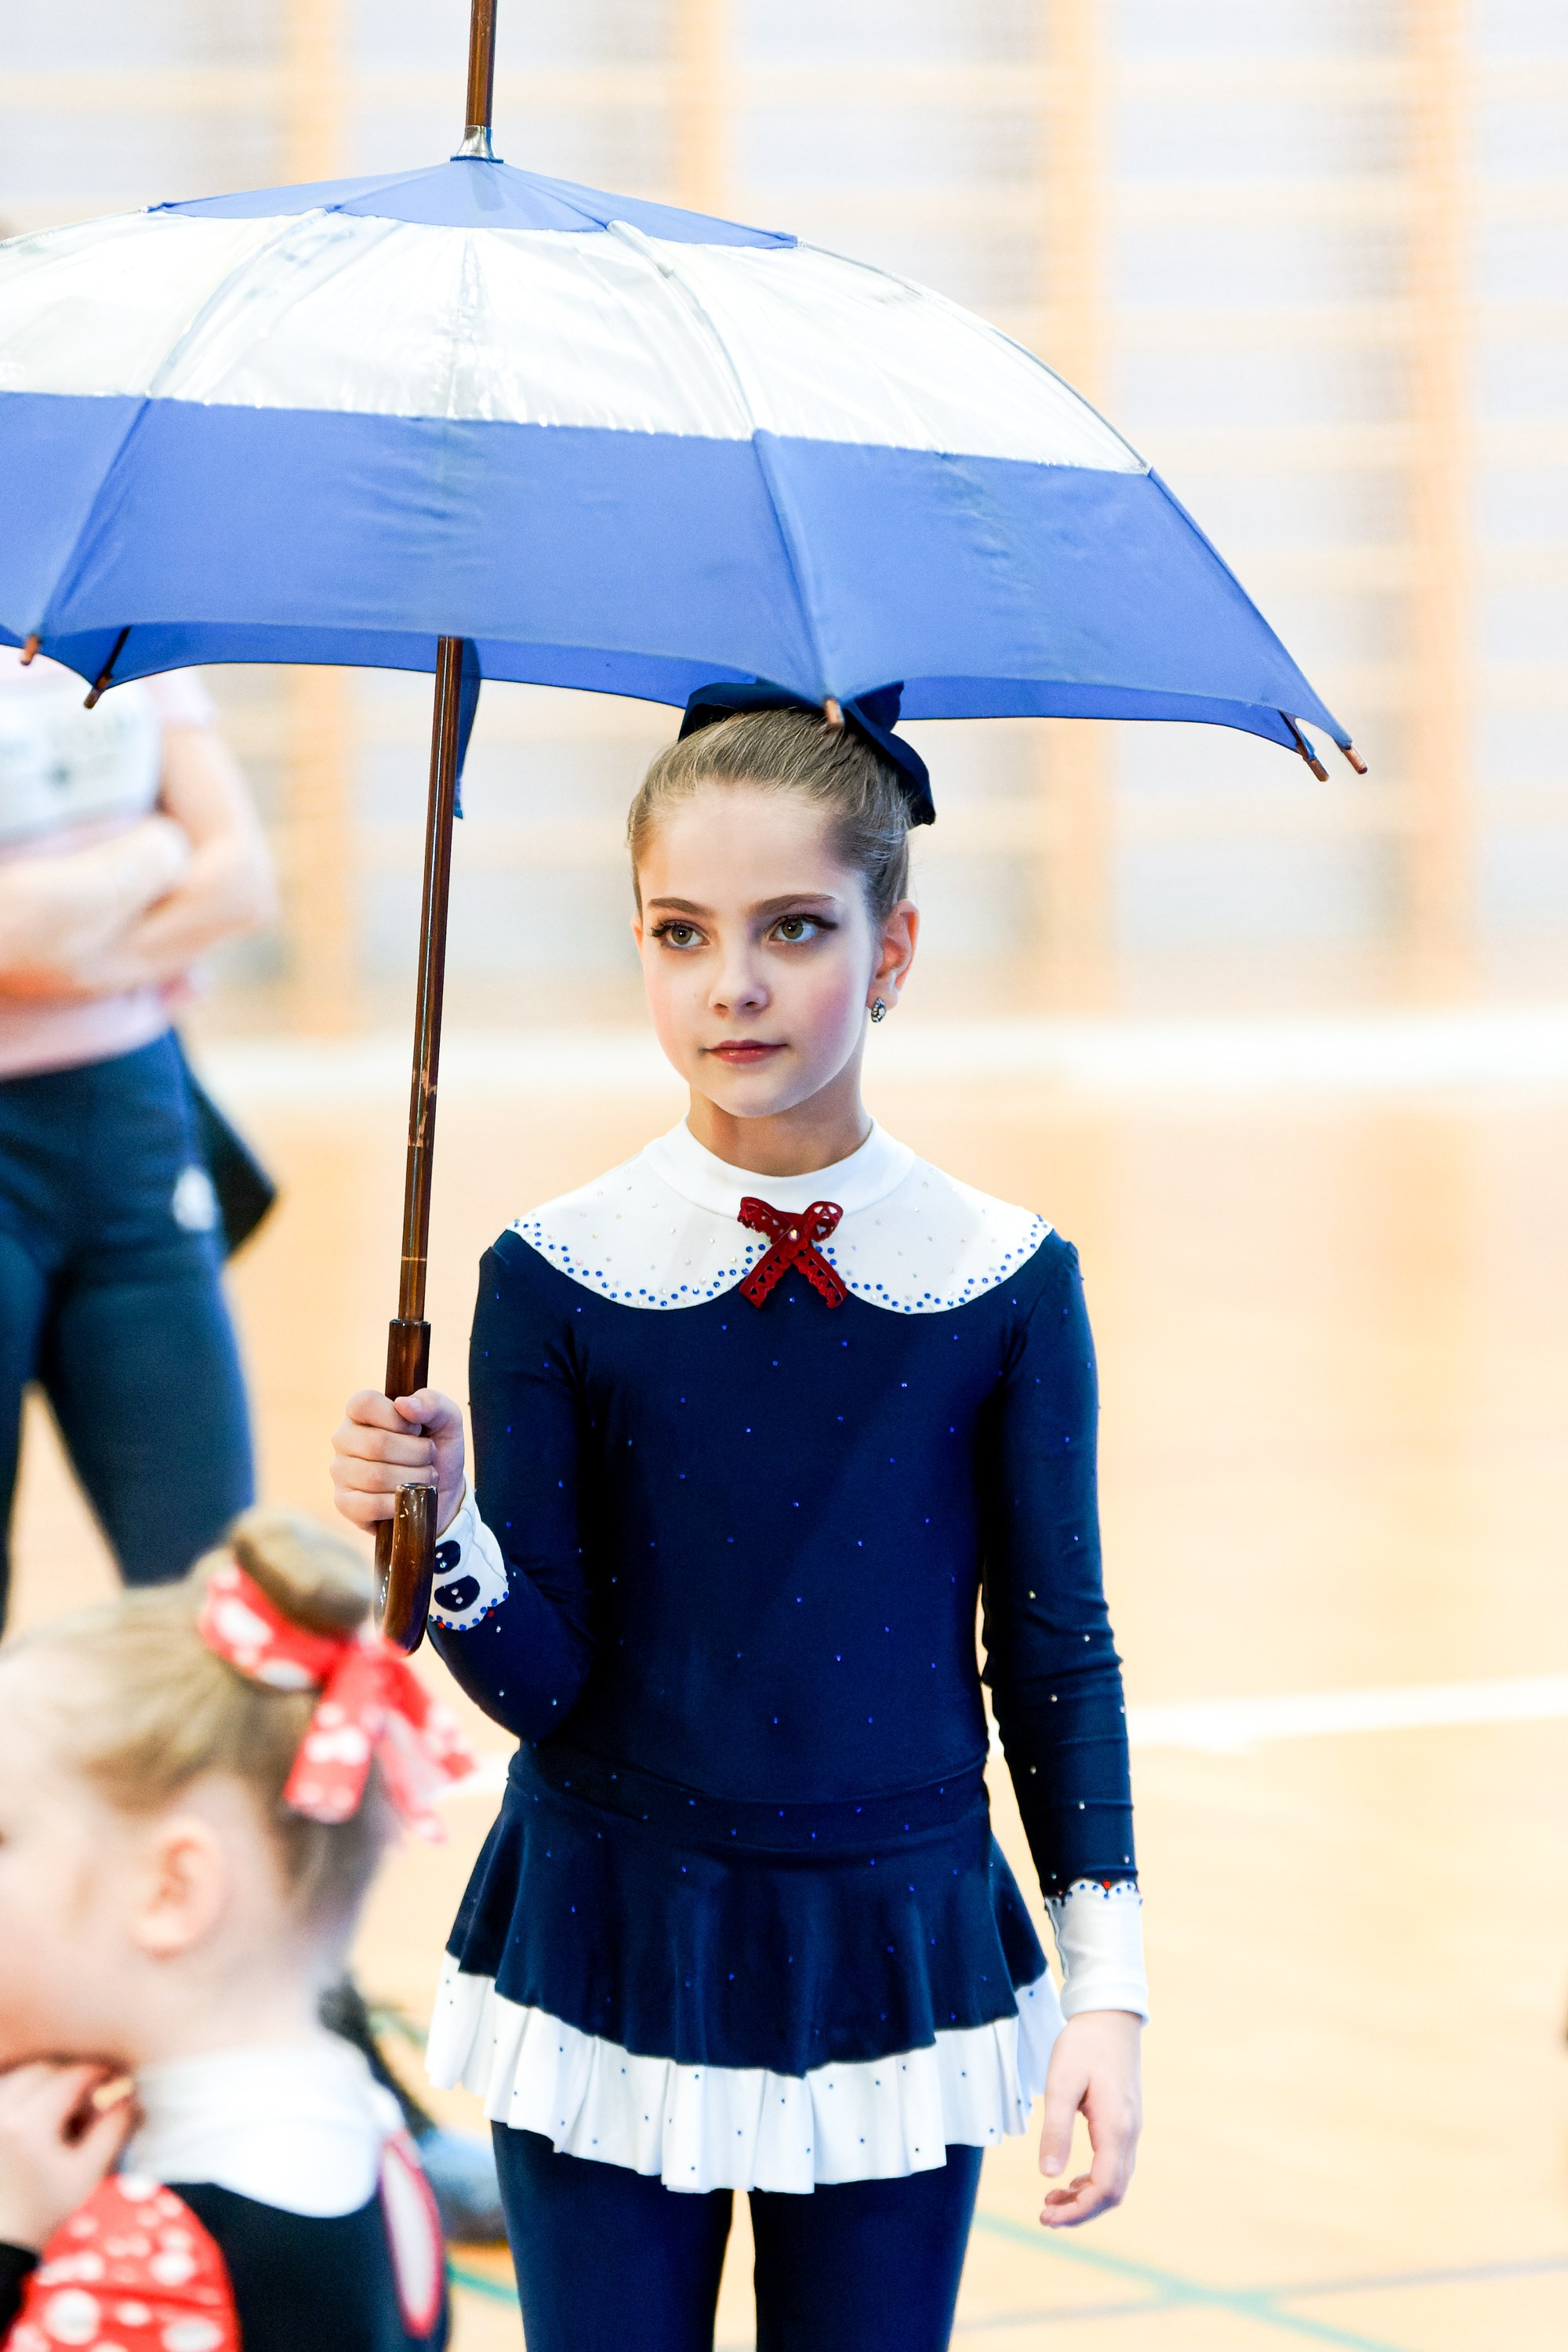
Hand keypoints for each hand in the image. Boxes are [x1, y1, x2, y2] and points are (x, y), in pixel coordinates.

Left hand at [0, 2063, 134, 2251]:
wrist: (1, 2243)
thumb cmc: (44, 2212)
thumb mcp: (88, 2173)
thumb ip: (114, 2129)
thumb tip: (129, 2096)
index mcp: (29, 2125)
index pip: (71, 2078)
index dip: (99, 2073)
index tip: (117, 2079)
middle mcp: (1, 2114)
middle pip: (43, 2070)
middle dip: (71, 2079)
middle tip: (89, 2103)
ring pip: (19, 2076)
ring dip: (44, 2084)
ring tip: (60, 2115)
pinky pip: (4, 2093)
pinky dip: (22, 2094)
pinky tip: (36, 2120)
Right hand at [331, 1388, 466, 1538]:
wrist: (440, 1492)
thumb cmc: (436, 1449)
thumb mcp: (446, 1419)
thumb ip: (432, 1403)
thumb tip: (404, 1405)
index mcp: (361, 1411)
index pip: (364, 1403)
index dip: (397, 1418)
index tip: (417, 1429)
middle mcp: (344, 1438)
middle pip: (376, 1444)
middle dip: (416, 1454)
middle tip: (429, 1458)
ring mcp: (341, 1471)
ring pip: (375, 1477)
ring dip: (412, 1480)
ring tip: (424, 1478)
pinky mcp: (344, 1503)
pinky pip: (369, 1505)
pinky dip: (398, 1503)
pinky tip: (408, 1498)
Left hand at [1037, 2009, 1141, 2227]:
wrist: (1110, 2015)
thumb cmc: (1084, 2043)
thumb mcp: (1061, 2082)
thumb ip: (1056, 2128)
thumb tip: (1048, 2175)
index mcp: (1116, 2128)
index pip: (1105, 2188)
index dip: (1077, 2211)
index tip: (1045, 2217)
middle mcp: (1129, 2134)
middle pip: (1113, 2192)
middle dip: (1080, 2211)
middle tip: (1044, 2215)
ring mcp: (1130, 2128)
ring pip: (1115, 2181)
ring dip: (1086, 2198)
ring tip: (1051, 2201)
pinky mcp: (1124, 2122)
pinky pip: (1113, 2164)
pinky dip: (1092, 2180)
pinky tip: (1070, 2178)